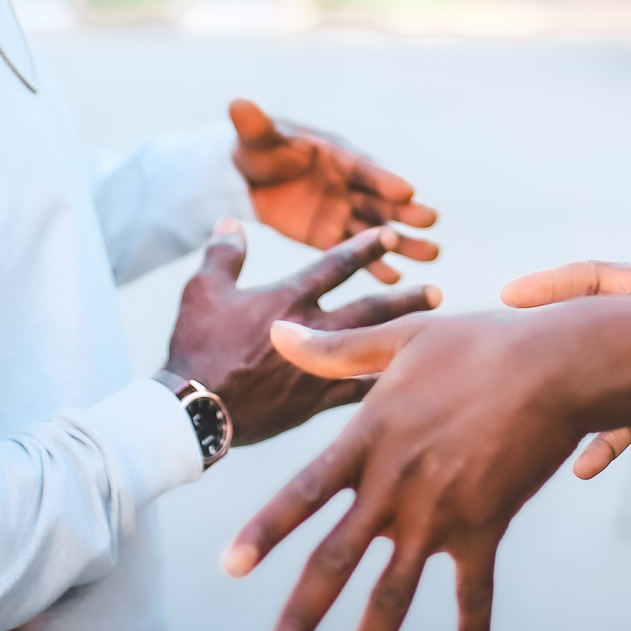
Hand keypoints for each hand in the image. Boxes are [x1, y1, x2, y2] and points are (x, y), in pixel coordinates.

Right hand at [163, 221, 439, 446]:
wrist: (194, 408)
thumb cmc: (196, 346)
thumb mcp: (202, 291)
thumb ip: (224, 254)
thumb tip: (231, 221)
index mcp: (289, 300)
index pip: (336, 265)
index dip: (367, 248)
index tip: (393, 235)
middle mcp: (313, 330)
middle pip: (370, 309)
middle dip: (405, 298)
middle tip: (436, 291)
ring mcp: (318, 369)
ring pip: (373, 349)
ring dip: (404, 339)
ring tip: (435, 336)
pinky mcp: (316, 403)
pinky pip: (358, 392)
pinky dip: (384, 386)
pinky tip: (410, 386)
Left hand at [226, 297, 630, 630]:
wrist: (558, 367)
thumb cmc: (482, 343)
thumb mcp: (404, 338)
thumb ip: (336, 349)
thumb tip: (276, 329)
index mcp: (369, 438)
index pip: (302, 493)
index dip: (264, 531)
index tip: (228, 569)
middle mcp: (395, 485)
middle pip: (336, 564)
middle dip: (300, 621)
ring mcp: (440, 514)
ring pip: (392, 597)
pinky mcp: (485, 528)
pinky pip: (474, 590)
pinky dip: (471, 628)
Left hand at [230, 98, 440, 282]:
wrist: (250, 179)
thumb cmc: (259, 151)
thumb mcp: (256, 140)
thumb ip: (254, 127)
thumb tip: (238, 103)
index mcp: (336, 157)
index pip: (363, 169)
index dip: (383, 179)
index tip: (408, 190)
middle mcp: (348, 185)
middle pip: (381, 199)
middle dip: (405, 210)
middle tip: (431, 220)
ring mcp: (343, 211)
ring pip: (378, 228)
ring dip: (404, 241)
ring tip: (433, 253)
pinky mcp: (331, 236)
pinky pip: (356, 252)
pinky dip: (376, 265)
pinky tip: (397, 280)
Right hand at [499, 210, 630, 477]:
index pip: (595, 280)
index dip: (554, 287)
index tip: (510, 295)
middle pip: (581, 330)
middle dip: (540, 341)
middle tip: (494, 354)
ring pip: (595, 383)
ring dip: (565, 402)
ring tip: (528, 420)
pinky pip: (627, 420)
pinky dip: (605, 442)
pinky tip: (582, 467)